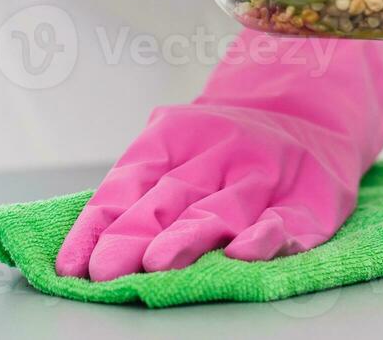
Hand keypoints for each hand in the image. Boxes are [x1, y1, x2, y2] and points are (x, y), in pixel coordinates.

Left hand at [54, 33, 382, 280]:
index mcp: (175, 136)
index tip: (73, 266)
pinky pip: (285, 221)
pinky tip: (242, 253)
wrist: (309, 112)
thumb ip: (135, 190)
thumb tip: (80, 251)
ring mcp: (263, 174)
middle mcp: (219, 151)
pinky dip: (264, 238)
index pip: (127, 182)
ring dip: (188, 236)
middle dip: (134, 235)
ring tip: (158, 263)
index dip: (97, 224)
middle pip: (169, 198)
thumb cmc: (223, 146)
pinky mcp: (307, 202)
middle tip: (106, 270)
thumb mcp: (176, 146)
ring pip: (222, 208)